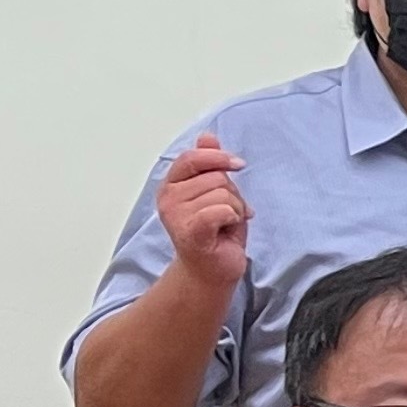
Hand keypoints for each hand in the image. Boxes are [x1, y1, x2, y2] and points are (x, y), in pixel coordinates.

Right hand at [159, 134, 251, 293]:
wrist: (213, 270)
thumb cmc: (216, 233)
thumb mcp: (216, 192)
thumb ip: (210, 164)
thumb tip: (207, 136)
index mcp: (172, 185)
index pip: (193, 158)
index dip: (218, 157)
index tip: (238, 164)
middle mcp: (168, 198)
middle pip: (216, 177)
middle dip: (233, 194)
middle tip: (228, 214)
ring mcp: (176, 215)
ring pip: (223, 193)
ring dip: (235, 209)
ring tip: (225, 225)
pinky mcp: (190, 231)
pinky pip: (221, 210)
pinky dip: (233, 218)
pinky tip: (226, 231)